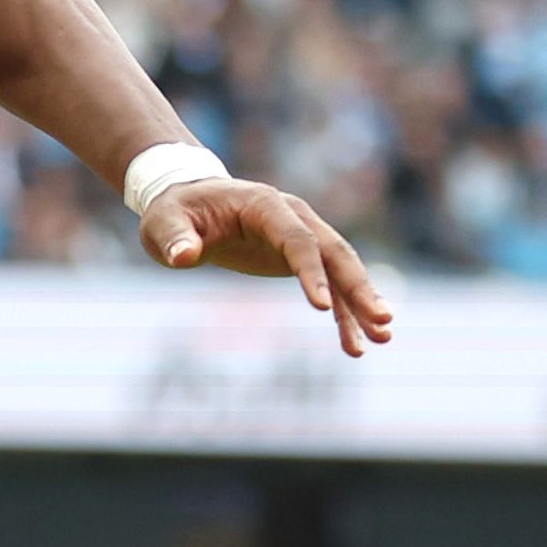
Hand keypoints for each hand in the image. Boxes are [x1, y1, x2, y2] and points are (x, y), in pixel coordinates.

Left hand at [141, 177, 388, 358]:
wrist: (187, 202)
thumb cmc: (174, 212)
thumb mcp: (163, 222)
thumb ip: (174, 238)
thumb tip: (184, 257)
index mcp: (267, 205)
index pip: (298, 240)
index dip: (310, 271)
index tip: (320, 306)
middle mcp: (295, 217)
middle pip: (336, 253)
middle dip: (359, 287)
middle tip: (383, 319)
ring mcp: (303, 237)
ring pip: (342, 271)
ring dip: (362, 304)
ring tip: (383, 338)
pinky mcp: (300, 259)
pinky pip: (330, 287)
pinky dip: (343, 314)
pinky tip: (355, 344)